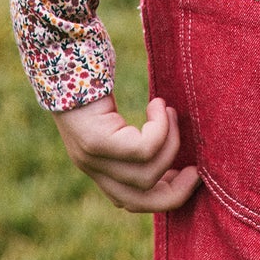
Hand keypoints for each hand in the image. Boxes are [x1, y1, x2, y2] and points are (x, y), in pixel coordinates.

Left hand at [54, 94, 200, 213]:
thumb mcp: (113, 119)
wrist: (63, 57)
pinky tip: (158, 105)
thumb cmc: (93, 80)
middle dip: (175, 191)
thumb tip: (169, 152)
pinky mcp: (97, 141)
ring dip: (171, 142)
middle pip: (140, 201)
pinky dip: (161, 128)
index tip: (189, 173)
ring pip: (146, 174)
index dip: (164, 196)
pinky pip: (142, 149)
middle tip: (196, 170)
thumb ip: (131, 141)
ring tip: (170, 112)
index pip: (131, 202)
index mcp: (97, 166)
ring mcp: (92, 158)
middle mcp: (91, 168)